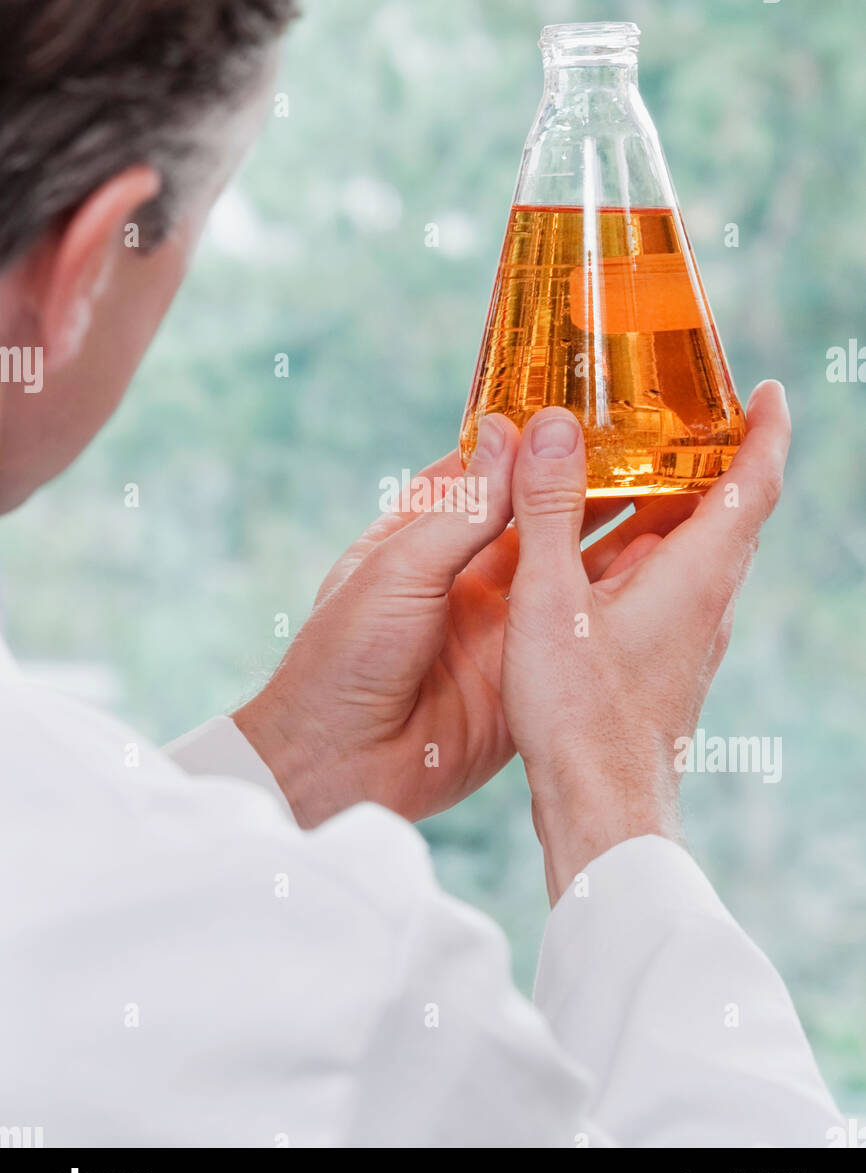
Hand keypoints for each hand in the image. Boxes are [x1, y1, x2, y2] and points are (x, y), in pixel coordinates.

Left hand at [233, 420, 646, 826]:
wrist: (342, 765)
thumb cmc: (344, 657)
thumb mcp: (401, 569)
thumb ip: (462, 509)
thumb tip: (507, 431)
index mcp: (422, 536)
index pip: (486, 471)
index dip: (534, 441)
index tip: (588, 407)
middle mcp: (466, 574)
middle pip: (538, 516)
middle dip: (589, 484)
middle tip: (652, 446)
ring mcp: (499, 623)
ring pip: (566, 568)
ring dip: (615, 536)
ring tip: (675, 495)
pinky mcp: (525, 673)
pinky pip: (577, 629)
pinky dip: (617, 601)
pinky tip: (665, 570)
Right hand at [500, 381, 790, 902]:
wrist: (602, 810)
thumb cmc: (580, 714)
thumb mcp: (550, 600)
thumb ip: (549, 511)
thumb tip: (556, 427)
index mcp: (697, 574)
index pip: (755, 482)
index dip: (766, 430)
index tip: (766, 390)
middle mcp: (708, 602)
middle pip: (731, 511)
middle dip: (714, 456)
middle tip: (680, 412)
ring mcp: (690, 636)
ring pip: (699, 551)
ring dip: (679, 504)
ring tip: (633, 468)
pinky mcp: (666, 661)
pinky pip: (672, 585)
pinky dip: (652, 549)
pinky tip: (601, 553)